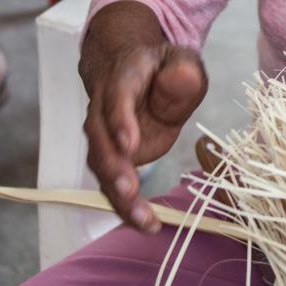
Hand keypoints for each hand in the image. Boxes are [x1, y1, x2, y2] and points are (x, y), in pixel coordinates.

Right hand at [79, 1, 207, 232]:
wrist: (126, 68)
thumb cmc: (159, 68)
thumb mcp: (180, 61)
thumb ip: (183, 73)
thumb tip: (184, 78)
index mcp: (122, 78)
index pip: (116, 98)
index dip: (120, 122)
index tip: (129, 145)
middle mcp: (104, 109)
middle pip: (100, 139)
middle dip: (113, 167)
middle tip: (129, 189)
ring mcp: (104, 135)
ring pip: (102, 166)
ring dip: (118, 195)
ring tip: (143, 220)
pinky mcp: (112, 157)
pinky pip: (112, 182)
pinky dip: (126, 205)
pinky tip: (146, 225)